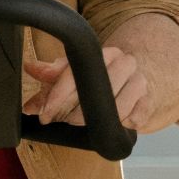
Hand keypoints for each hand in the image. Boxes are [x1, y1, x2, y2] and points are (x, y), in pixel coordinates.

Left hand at [23, 43, 172, 129]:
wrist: (133, 77)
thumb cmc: (98, 76)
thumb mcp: (74, 71)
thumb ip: (51, 73)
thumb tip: (30, 68)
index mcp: (104, 53)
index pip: (77, 73)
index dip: (58, 96)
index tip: (45, 114)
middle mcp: (125, 63)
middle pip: (100, 91)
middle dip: (78, 112)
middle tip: (65, 121)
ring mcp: (140, 82)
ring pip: (118, 108)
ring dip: (99, 121)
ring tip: (87, 125)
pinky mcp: (148, 101)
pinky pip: (135, 118)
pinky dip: (122, 125)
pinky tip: (112, 126)